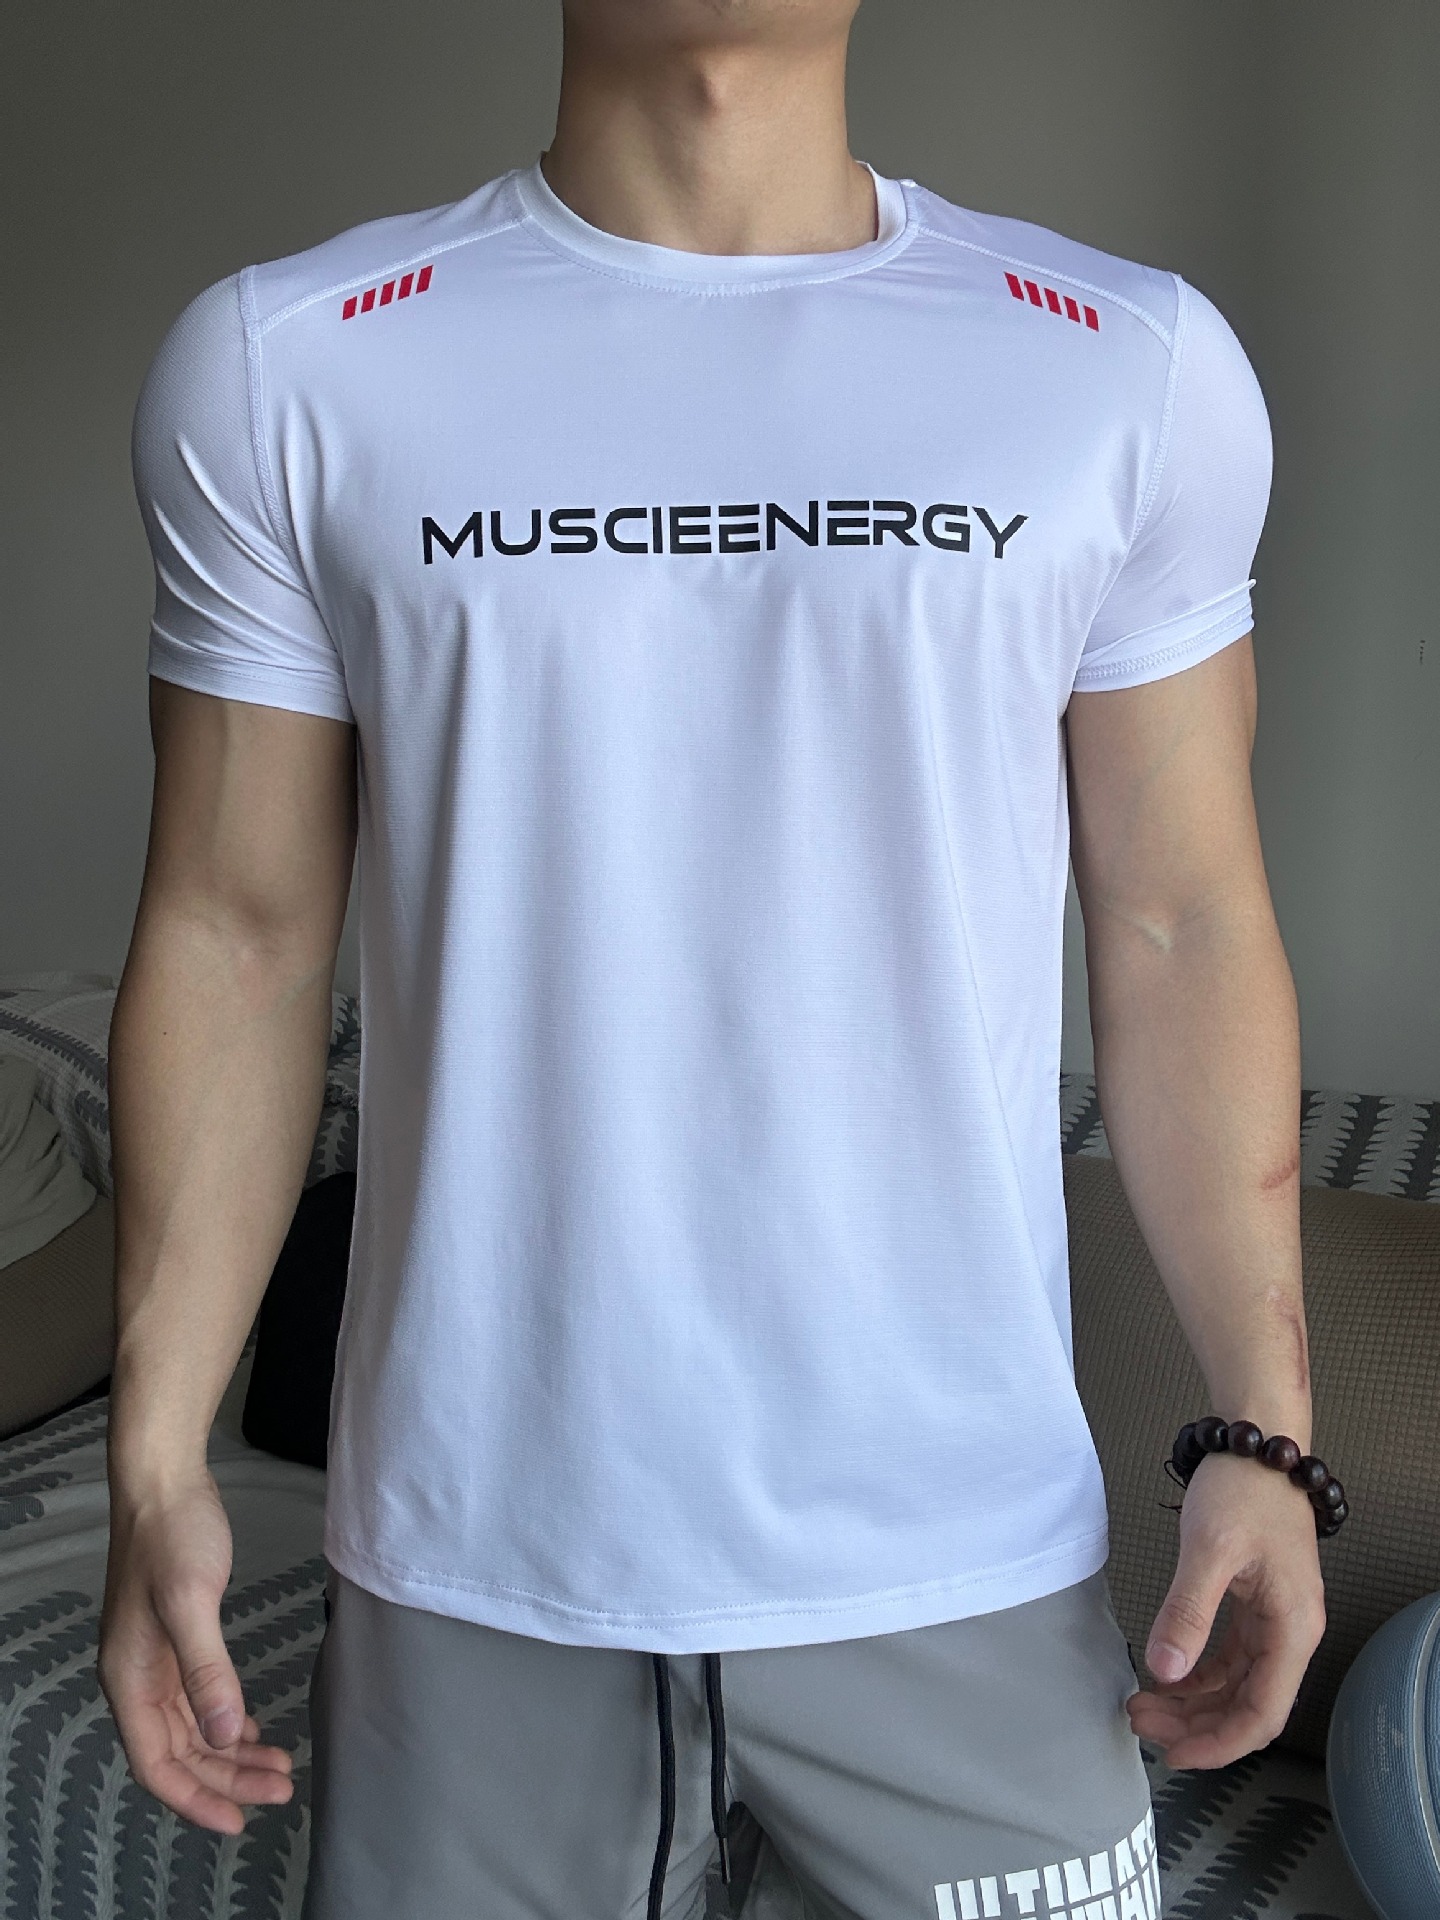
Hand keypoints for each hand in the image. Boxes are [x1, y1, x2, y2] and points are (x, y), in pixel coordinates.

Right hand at [98, 1471, 294, 1832]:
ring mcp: (155, 1661)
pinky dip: (225, 1721)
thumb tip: (225, 1736)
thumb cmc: (172, 1536)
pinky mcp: (176, 1640)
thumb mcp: (190, 1602)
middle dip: (228, 1779)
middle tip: (282, 1789)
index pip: (157, 1765)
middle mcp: (137, 1680)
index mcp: (130, 1681)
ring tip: (280, 1766)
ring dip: (231, 1753)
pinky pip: (198, 1701)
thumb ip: (207, 1671)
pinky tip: (252, 1728)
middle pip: (180, 1754)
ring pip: (193, 1730)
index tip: (241, 1821)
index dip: (196, 1800)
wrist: (163, 1483)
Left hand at [1124, 1448, 1325, 1768]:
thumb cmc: (1244, 1488)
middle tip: (1141, 1723)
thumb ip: (1188, 1611)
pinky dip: (1198, 1672)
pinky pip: (1229, 1656)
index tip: (1175, 1754)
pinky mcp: (1255, 1603)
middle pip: (1248, 1705)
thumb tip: (1165, 1670)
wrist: (1257, 1441)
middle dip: (1197, 1724)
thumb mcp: (1210, 1548)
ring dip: (1193, 1702)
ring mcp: (1274, 1619)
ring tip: (1144, 1704)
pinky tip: (1165, 1675)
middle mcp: (1290, 1631)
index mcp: (1292, 1628)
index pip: (1262, 1712)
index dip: (1220, 1743)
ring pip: (1236, 1684)